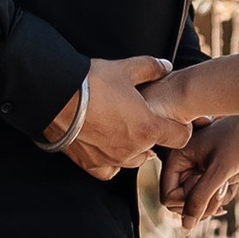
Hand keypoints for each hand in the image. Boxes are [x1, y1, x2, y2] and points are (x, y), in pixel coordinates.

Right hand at [46, 54, 190, 179]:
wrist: (58, 98)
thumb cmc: (94, 83)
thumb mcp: (126, 69)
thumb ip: (151, 68)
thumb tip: (165, 66)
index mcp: (148, 128)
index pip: (180, 137)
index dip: (181, 128)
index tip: (175, 120)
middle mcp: (133, 149)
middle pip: (154, 150)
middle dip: (151, 136)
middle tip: (141, 119)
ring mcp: (112, 160)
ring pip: (132, 161)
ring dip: (133, 149)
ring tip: (123, 132)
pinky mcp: (90, 164)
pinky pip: (108, 171)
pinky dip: (110, 163)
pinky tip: (106, 149)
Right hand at [160, 111, 238, 226]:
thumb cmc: (238, 140)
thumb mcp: (219, 171)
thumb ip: (199, 198)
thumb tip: (186, 228)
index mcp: (174, 159)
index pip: (168, 198)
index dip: (188, 201)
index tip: (209, 187)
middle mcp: (181, 166)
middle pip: (182, 204)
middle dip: (205, 201)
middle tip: (222, 188)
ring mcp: (193, 171)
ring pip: (199, 203)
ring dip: (217, 198)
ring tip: (229, 180)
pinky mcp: (206, 174)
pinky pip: (210, 197)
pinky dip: (223, 193)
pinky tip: (233, 179)